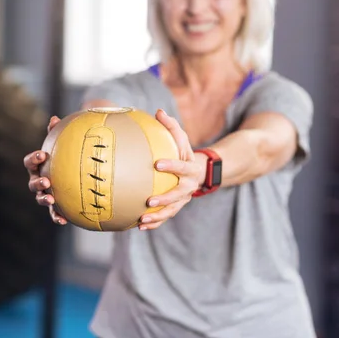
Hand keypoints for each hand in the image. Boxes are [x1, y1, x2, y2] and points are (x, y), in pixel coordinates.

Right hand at [23, 116, 67, 224]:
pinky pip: (53, 213)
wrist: (73, 175)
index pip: (30, 162)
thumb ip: (57, 133)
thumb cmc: (63, 157)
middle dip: (37, 183)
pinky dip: (56, 217)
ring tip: (51, 200)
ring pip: (40, 199)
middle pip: (32, 183)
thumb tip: (54, 118)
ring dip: (44, 200)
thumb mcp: (61, 145)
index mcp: (37, 166)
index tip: (43, 155)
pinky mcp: (54, 207)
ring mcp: (44, 194)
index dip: (34, 159)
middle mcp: (37, 181)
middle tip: (46, 181)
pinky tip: (63, 220)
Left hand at [138, 109, 202, 230]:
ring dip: (157, 217)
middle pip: (178, 195)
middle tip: (149, 201)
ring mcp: (183, 199)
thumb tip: (158, 111)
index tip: (157, 164)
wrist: (199, 173)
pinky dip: (154, 223)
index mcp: (190, 169)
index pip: (182, 167)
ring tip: (142, 219)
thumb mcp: (181, 139)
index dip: (171, 166)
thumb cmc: (184, 152)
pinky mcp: (176, 207)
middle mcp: (189, 186)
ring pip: (171, 210)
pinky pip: (165, 217)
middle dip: (164, 199)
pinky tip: (139, 226)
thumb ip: (171, 126)